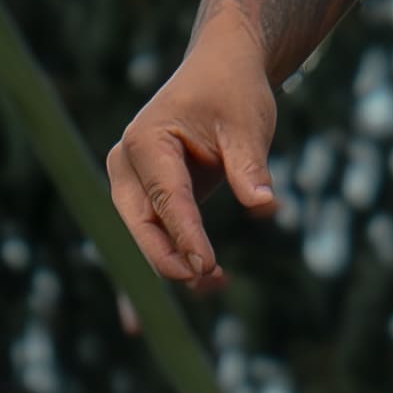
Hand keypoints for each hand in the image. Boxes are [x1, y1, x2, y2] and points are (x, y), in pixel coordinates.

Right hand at [106, 19, 279, 297]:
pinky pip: (146, 241)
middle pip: (141, 225)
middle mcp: (128, 166)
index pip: (165, 198)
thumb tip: (264, 207)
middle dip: (170, 260)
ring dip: (172, 268)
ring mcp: (132, 185)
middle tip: (207, 281)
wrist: (221, 70)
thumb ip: (250, 165)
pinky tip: (139, 322)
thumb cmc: (233, 92)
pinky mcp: (147, 200)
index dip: (184, 235)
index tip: (205, 266)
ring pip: (144, 238)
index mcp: (146, 142)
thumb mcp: (248, 123)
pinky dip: (155, 271)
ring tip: (218, 286)